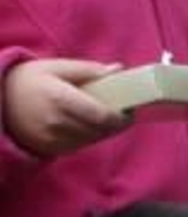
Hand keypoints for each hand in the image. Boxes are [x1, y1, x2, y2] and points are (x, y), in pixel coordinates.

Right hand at [2, 59, 130, 156]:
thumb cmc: (28, 80)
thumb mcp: (55, 67)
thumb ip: (88, 70)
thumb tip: (118, 70)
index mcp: (60, 99)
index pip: (101, 115)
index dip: (121, 116)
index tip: (130, 109)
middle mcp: (57, 123)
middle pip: (100, 130)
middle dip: (117, 123)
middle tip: (124, 111)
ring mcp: (53, 140)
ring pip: (93, 139)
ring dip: (105, 130)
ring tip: (107, 116)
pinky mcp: (51, 150)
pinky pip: (81, 145)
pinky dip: (90, 136)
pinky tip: (89, 124)